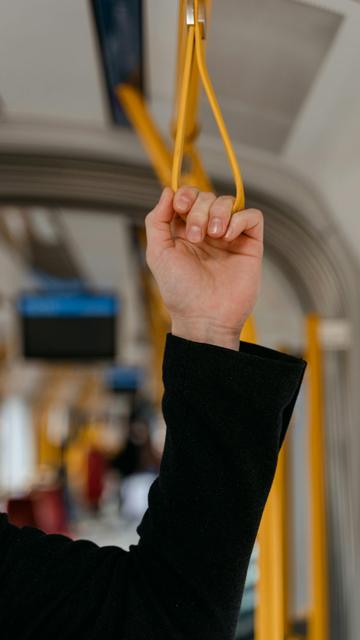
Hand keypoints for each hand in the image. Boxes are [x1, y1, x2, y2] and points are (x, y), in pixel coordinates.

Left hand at [145, 187, 263, 350]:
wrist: (204, 316)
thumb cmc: (179, 291)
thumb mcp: (158, 253)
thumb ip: (157, 220)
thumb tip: (168, 191)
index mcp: (185, 231)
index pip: (189, 197)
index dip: (186, 194)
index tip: (181, 207)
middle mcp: (208, 231)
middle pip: (208, 197)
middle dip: (200, 210)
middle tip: (197, 237)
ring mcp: (230, 237)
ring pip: (229, 202)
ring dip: (218, 213)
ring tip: (213, 236)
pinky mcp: (250, 245)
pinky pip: (252, 216)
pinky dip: (239, 219)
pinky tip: (227, 236)